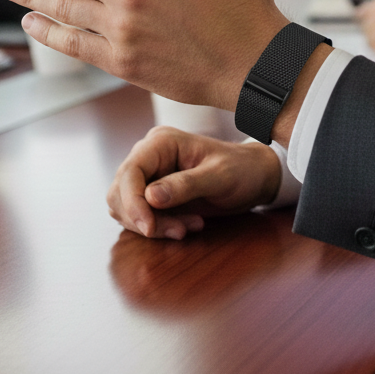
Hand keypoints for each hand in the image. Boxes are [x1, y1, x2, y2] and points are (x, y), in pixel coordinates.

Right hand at [107, 126, 281, 238]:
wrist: (253, 177)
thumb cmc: (241, 169)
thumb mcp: (219, 176)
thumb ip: (186, 185)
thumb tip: (150, 197)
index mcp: (162, 143)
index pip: (130, 172)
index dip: (133, 203)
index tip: (149, 228)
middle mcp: (149, 156)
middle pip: (121, 193)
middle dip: (144, 218)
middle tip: (180, 230)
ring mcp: (149, 175)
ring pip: (126, 209)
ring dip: (153, 225)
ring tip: (188, 227)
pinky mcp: (153, 194)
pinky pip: (140, 217)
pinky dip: (159, 227)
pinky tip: (186, 225)